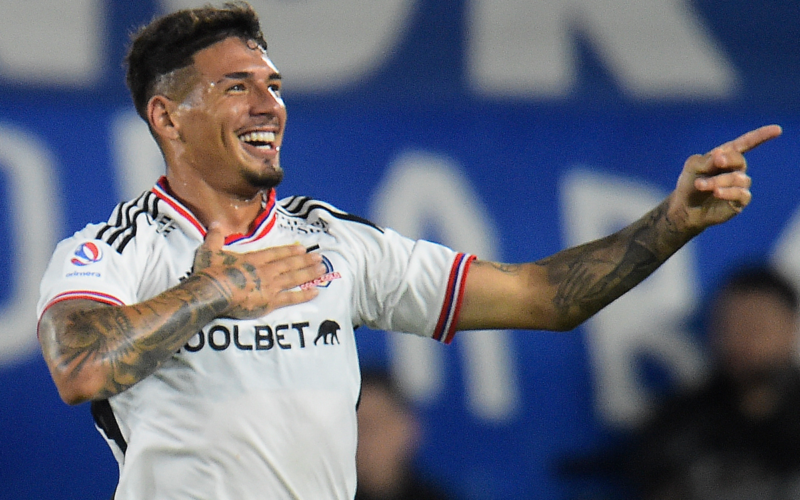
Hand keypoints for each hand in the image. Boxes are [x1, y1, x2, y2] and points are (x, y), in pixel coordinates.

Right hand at [192, 223, 325, 318]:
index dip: (289, 250)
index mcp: (253, 259)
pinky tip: (316, 292)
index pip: (275, 253)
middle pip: (289, 264)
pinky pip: (291, 298)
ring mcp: (270, 286)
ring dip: (309, 273)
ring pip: (294, 278)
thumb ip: (214, 237)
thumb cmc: (210, 272)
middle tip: (319, 257)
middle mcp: (265, 270)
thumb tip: (215, 223)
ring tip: (322, 269)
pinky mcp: (270, 301)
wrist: (212, 292)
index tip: (301, 247)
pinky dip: (304, 295)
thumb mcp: (210, 251)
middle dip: (305, 260)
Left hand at [670, 124, 781, 232]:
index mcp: (725, 156)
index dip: (761, 136)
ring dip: (717, 181)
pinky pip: (741, 194)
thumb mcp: (693, 167)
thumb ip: (708, 159)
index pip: (745, 143)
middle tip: (716, 162)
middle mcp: (735, 169)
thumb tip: (722, 153)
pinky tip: (716, 192)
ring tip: (700, 185)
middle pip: (739, 160)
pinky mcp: (740, 201)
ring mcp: (739, 185)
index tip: (777, 129)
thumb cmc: (689, 184)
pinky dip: (728, 192)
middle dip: (727, 160)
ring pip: (738, 178)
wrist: (685, 208)